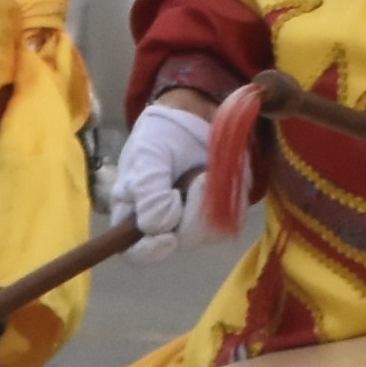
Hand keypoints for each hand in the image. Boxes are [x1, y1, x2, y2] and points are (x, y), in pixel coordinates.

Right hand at [115, 93, 222, 247]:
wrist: (194, 114)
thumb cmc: (161, 133)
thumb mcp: (147, 154)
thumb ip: (148, 189)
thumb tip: (157, 225)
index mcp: (134, 214)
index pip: (135, 252)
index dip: (149, 252)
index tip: (167, 238)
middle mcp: (163, 225)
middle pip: (179, 242)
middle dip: (193, 216)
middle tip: (198, 178)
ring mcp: (194, 220)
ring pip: (208, 235)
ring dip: (212, 202)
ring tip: (205, 171)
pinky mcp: (221, 212)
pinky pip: (232, 220)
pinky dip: (230, 198)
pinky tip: (219, 174)